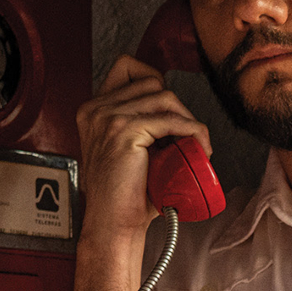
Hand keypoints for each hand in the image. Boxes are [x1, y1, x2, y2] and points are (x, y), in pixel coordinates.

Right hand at [75, 55, 211, 243]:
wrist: (113, 224)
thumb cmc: (125, 194)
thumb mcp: (128, 149)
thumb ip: (139, 125)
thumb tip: (176, 113)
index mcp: (93, 110)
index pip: (127, 66)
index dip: (155, 79)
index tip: (171, 108)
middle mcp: (96, 109)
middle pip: (152, 81)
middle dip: (177, 106)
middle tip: (187, 135)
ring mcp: (108, 118)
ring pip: (165, 97)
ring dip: (188, 120)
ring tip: (195, 145)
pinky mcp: (125, 131)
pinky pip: (171, 120)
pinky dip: (193, 132)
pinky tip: (199, 148)